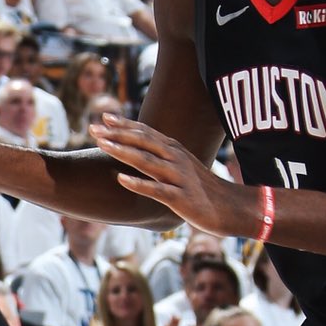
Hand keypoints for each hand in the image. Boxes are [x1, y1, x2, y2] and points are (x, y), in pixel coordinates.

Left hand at [90, 117, 250, 236]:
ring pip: (147, 161)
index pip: (146, 133)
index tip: (104, 117)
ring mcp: (178, 177)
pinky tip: (120, 180)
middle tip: (93, 127)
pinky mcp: (181, 198)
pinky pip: (157, 189)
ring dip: (123, 152)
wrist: (231, 208)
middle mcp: (176, 159)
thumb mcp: (182, 167)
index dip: (125, 125)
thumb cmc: (202, 189)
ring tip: (102, 144)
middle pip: (143, 142)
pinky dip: (138, 184)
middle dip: (117, 134)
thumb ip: (163, 157)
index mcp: (175, 151)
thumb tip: (142, 150)